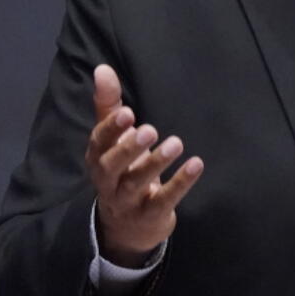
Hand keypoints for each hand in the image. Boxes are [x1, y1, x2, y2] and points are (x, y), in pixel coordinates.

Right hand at [86, 64, 203, 266]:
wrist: (126, 227)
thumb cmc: (121, 170)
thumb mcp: (112, 139)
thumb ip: (108, 104)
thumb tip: (102, 68)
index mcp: (98, 158)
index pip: (99, 142)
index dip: (111, 129)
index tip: (127, 112)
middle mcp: (108, 180)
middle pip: (112, 166)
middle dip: (129, 148)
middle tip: (150, 129)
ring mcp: (128, 201)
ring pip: (137, 184)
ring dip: (156, 164)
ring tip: (176, 143)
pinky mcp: (150, 214)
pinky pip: (164, 200)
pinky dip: (180, 184)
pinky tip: (197, 165)